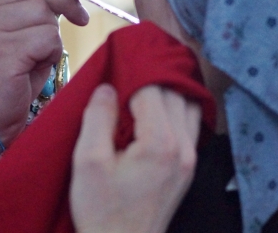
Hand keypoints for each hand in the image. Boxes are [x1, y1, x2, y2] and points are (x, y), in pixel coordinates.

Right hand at [70, 84, 200, 232]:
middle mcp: (182, 147)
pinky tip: (153, 110)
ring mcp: (189, 158)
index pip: (152, 88)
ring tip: (140, 88)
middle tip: (125, 72)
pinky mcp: (187, 167)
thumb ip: (98, 118)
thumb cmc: (103, 211)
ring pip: (188, 105)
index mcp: (159, 143)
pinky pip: (190, 124)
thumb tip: (107, 87)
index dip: (132, 73)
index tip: (115, 66)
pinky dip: (175, 108)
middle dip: (150, 78)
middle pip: (174, 92)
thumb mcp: (88, 161)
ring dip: (166, 91)